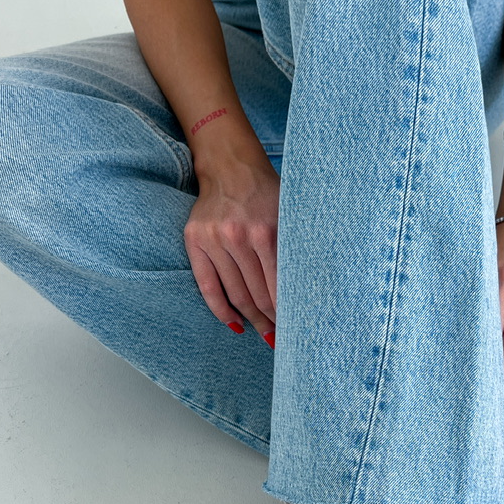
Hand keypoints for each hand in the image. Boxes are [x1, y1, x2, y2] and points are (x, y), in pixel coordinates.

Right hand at [183, 143, 280, 340]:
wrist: (230, 166)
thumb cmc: (266, 193)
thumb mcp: (288, 215)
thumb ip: (295, 248)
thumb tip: (308, 292)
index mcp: (266, 231)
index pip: (278, 285)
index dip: (287, 311)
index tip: (296, 328)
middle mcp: (239, 237)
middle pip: (257, 294)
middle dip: (271, 320)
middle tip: (281, 337)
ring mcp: (214, 240)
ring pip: (234, 294)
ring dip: (250, 320)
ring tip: (263, 333)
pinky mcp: (194, 241)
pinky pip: (207, 287)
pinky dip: (221, 310)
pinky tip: (235, 324)